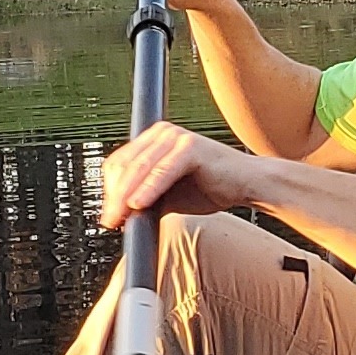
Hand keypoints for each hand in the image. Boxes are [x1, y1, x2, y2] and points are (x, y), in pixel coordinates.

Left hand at [97, 119, 265, 226]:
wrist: (246, 184)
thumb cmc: (211, 186)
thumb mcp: (168, 195)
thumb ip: (145, 198)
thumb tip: (120, 215)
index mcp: (154, 140)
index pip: (119, 163)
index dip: (109, 190)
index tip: (109, 214)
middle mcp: (162, 133)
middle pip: (125, 165)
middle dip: (114, 197)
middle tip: (111, 221)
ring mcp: (176, 137)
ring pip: (140, 168)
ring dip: (125, 196)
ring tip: (122, 217)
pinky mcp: (191, 147)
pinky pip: (162, 171)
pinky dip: (148, 189)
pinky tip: (138, 204)